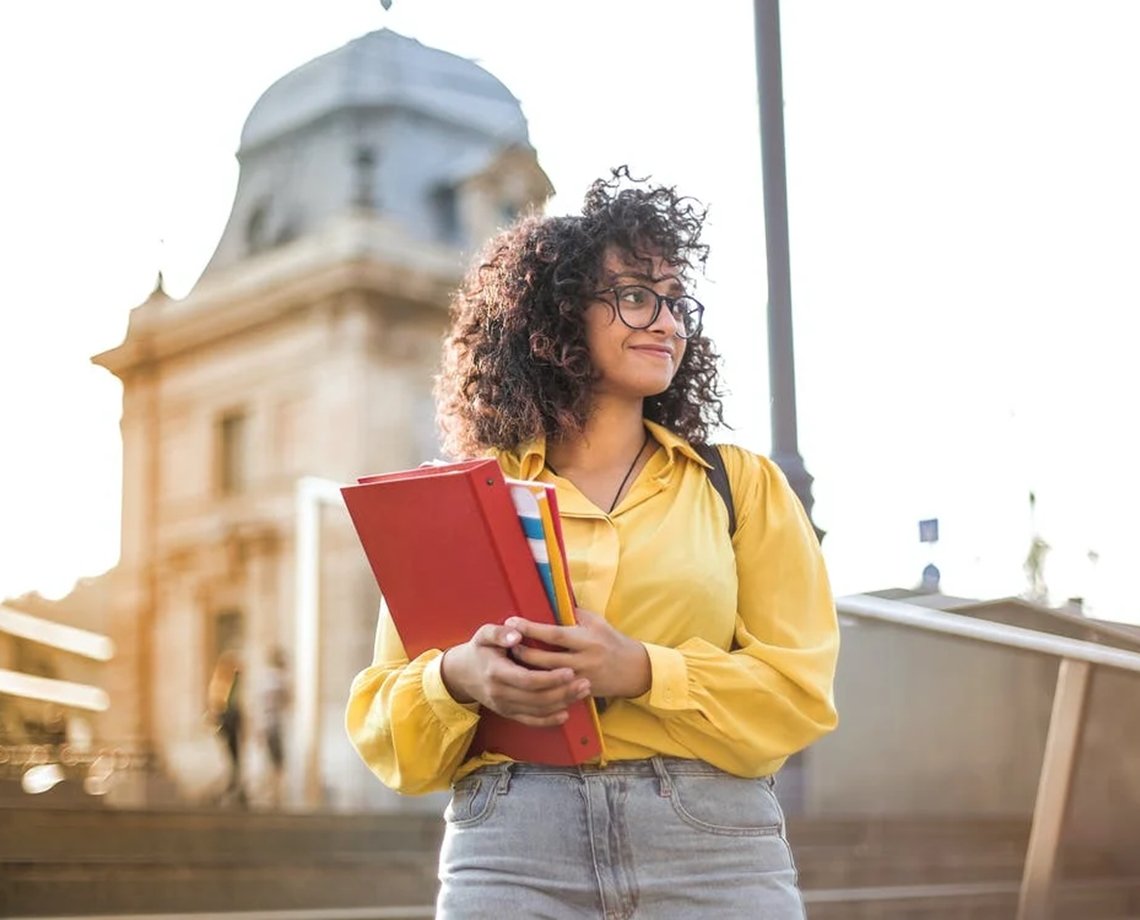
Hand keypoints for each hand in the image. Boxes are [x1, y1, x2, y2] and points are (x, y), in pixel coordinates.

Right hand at [440, 622, 591, 726]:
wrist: (461, 673)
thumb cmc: (479, 649)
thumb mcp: (484, 634)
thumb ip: (499, 633)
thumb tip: (516, 634)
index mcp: (496, 672)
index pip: (527, 680)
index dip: (550, 678)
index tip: (570, 671)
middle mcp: (500, 693)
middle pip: (537, 698)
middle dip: (563, 692)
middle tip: (585, 682)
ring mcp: (504, 706)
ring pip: (537, 710)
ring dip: (562, 703)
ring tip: (583, 692)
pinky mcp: (507, 713)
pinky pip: (530, 721)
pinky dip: (549, 720)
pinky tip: (566, 713)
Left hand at [506, 609, 650, 699]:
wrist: (633, 670)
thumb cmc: (612, 640)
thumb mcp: (597, 622)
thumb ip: (574, 614)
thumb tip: (549, 602)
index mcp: (587, 639)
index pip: (554, 634)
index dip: (532, 628)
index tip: (512, 621)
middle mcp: (583, 660)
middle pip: (546, 659)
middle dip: (523, 652)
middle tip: (505, 644)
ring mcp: (581, 679)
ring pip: (547, 678)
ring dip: (527, 670)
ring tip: (510, 661)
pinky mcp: (580, 692)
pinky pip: (555, 691)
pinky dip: (539, 685)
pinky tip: (525, 680)